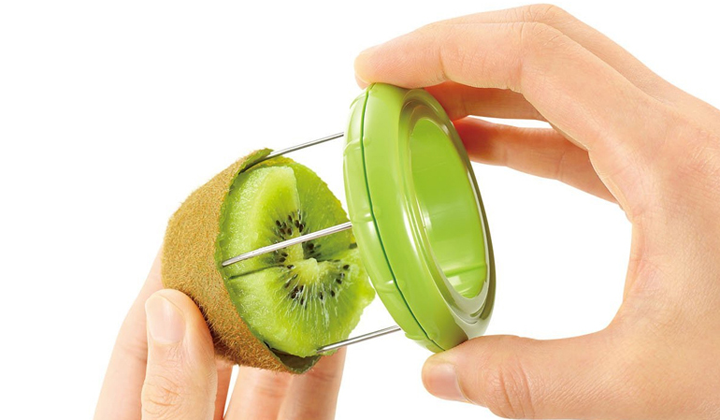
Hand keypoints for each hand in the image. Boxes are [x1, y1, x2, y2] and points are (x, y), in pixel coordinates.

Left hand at [94, 251, 345, 419]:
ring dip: (287, 322)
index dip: (166, 280)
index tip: (193, 229)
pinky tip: (337, 328)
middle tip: (260, 236)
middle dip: (235, 291)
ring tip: (308, 268)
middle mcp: (191, 419)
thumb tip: (171, 308)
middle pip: (209, 346)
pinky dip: (326, 366)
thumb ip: (169, 394)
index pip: (143, 338)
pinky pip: (311, 402)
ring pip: (265, 373)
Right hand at [355, 4, 719, 418]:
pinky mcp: (673, 173)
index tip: (377, 70)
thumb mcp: (641, 389)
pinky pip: (580, 127)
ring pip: (562, 80)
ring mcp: (677, 147)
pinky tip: (476, 148)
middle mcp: (676, 132)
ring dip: (481, 87)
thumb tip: (444, 374)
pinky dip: (518, 127)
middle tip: (384, 85)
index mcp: (667, 158)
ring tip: (416, 114)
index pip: (532, 57)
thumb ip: (526, 382)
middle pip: (544, 45)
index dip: (441, 49)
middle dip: (452, 54)